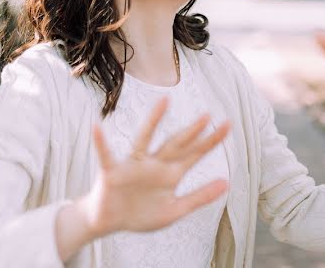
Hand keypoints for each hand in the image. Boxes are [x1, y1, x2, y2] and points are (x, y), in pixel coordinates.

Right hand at [77, 97, 229, 237]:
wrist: (109, 222)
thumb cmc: (140, 213)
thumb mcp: (174, 210)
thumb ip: (199, 197)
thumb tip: (226, 183)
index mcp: (169, 174)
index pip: (193, 154)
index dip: (210, 141)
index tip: (228, 125)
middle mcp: (153, 164)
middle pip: (175, 145)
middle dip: (191, 132)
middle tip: (207, 116)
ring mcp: (133, 166)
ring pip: (144, 140)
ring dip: (153, 121)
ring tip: (164, 102)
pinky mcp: (113, 172)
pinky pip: (106, 155)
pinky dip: (101, 142)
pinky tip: (96, 128)